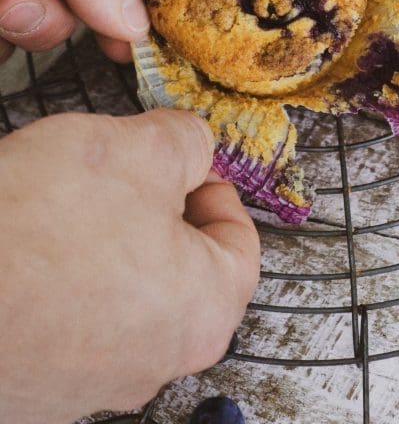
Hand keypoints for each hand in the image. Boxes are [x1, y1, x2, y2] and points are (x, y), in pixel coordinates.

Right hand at [0, 108, 259, 423]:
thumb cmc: (32, 236)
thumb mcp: (137, 150)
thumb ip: (187, 142)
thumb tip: (193, 145)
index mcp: (202, 312)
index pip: (242, 243)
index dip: (216, 187)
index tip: (187, 163)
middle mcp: (154, 361)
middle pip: (181, 268)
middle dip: (153, 209)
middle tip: (120, 174)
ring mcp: (89, 382)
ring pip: (121, 291)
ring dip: (101, 241)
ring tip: (62, 204)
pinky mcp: (36, 385)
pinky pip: (67, 317)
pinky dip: (57, 277)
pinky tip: (28, 243)